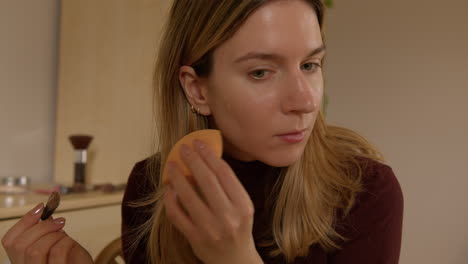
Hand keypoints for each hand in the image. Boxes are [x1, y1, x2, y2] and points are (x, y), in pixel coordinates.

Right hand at [1, 203, 93, 263]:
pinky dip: (66, 243)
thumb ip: (49, 234)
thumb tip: (45, 216)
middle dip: (42, 227)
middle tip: (60, 221)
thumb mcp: (59, 245)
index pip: (10, 241)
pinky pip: (56, 253)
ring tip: (66, 237)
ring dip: (54, 236)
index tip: (40, 207)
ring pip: (35, 250)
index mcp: (24, 261)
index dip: (23, 221)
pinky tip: (72, 244)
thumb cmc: (74, 261)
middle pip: (21, 244)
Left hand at [164, 139, 262, 263]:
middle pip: (207, 181)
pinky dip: (170, 200)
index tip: (199, 143)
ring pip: (188, 196)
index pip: (224, 173)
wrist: (235, 260)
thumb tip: (206, 159)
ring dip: (178, 177)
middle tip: (184, 148)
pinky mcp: (195, 239)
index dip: (209, 155)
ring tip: (171, 165)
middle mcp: (228, 217)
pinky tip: (169, 189)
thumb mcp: (242, 207)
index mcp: (243, 205)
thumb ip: (228, 187)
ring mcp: (210, 229)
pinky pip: (177, 215)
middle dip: (193, 160)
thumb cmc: (238, 228)